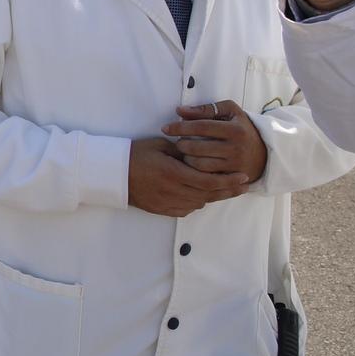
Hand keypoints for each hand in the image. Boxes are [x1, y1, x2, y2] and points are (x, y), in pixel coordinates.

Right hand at [126, 136, 248, 217]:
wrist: (110, 173)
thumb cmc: (134, 154)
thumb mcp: (159, 145)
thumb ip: (182, 150)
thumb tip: (199, 152)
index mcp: (173, 173)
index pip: (209, 181)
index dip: (229, 181)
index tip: (244, 177)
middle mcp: (172, 190)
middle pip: (208, 195)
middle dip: (229, 190)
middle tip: (244, 186)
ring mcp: (166, 202)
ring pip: (199, 203)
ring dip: (214, 197)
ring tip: (227, 191)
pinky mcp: (160, 209)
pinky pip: (185, 210)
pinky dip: (197, 204)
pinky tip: (201, 197)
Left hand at [162, 100, 267, 183]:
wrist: (264, 153)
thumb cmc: (241, 128)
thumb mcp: (230, 112)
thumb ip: (206, 109)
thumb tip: (180, 111)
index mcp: (235, 130)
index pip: (202, 127)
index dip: (180, 127)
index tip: (165, 128)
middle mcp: (236, 148)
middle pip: (198, 148)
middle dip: (182, 145)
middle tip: (178, 142)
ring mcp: (234, 166)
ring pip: (200, 165)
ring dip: (186, 159)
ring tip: (185, 153)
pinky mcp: (232, 179)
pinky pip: (207, 177)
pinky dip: (195, 171)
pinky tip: (191, 164)